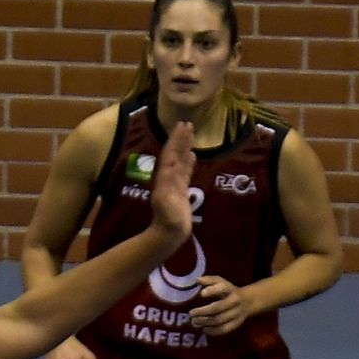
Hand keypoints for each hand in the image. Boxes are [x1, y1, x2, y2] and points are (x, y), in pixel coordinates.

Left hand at [148, 121, 196, 245]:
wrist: (168, 234)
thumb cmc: (168, 220)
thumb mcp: (167, 201)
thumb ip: (170, 184)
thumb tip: (174, 165)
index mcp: (165, 177)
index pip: (170, 154)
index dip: (175, 140)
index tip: (182, 126)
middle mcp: (168, 177)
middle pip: (175, 153)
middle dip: (180, 139)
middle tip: (187, 123)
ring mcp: (175, 184)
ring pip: (181, 161)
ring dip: (185, 147)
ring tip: (191, 133)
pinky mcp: (181, 191)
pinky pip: (185, 172)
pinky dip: (189, 162)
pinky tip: (193, 155)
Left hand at [189, 276, 249, 335]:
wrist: (249, 301)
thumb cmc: (228, 291)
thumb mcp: (221, 282)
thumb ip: (209, 280)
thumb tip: (197, 280)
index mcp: (230, 289)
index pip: (222, 288)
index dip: (212, 291)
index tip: (201, 294)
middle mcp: (234, 301)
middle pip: (218, 308)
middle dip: (202, 312)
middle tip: (191, 314)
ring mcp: (237, 313)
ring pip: (220, 320)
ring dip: (205, 322)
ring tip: (194, 322)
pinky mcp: (236, 323)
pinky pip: (224, 329)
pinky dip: (212, 331)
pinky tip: (203, 329)